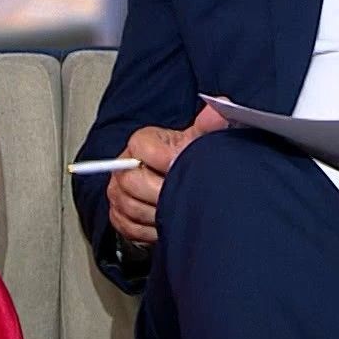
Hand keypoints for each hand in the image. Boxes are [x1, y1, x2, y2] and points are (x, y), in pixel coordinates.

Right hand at [105, 103, 227, 247]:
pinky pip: (133, 228)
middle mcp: (122, 167)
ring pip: (134, 208)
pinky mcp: (119, 218)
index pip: (142, 149)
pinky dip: (154, 229)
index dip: (165, 159)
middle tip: (185, 193)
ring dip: (160, 212)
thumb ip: (208, 126)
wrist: (173, 184)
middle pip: (134, 182)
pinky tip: (169, 221)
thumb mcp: (197, 141)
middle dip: (163, 191)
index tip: (182, 166)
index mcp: (140, 143)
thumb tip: (220, 109)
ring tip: (179, 207)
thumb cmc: (183, 161)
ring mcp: (118, 194)